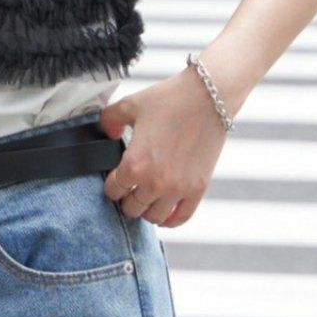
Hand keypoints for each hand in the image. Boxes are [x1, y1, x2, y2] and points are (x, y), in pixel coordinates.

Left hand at [98, 68, 229, 228]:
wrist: (210, 96)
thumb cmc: (169, 99)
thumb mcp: (130, 105)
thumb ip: (109, 121)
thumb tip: (107, 136)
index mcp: (134, 165)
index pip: (112, 191)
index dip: (112, 184)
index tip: (117, 177)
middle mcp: (154, 183)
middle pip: (131, 208)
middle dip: (128, 198)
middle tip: (131, 188)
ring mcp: (178, 189)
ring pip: (153, 217)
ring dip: (147, 209)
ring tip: (147, 198)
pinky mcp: (198, 189)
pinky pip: (180, 218)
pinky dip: (170, 220)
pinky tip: (164, 214)